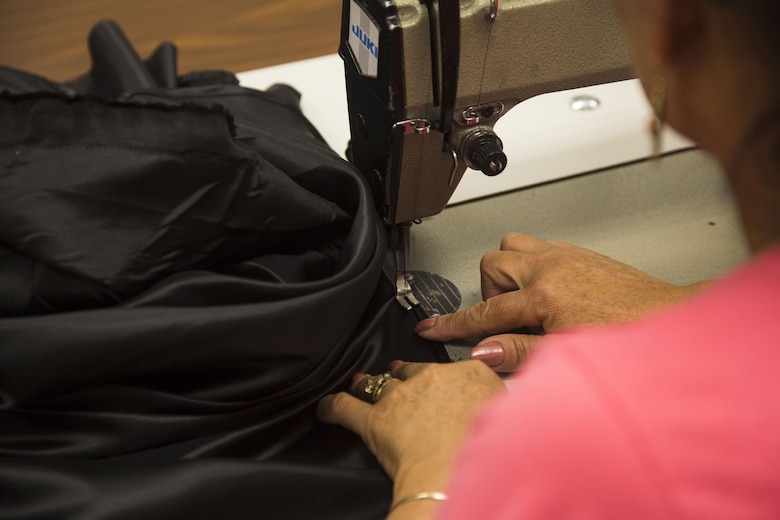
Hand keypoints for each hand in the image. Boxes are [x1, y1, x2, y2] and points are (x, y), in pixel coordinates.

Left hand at [317, 361, 504, 510]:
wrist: (461, 475)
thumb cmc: (490, 454)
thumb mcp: (510, 420)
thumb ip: (499, 404)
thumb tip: (502, 405)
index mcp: (471, 374)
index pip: (451, 368)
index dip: (440, 377)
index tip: (438, 382)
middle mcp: (434, 378)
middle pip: (412, 371)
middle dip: (402, 377)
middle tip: (397, 380)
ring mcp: (401, 397)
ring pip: (378, 385)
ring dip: (368, 386)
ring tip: (361, 385)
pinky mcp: (375, 420)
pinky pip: (345, 408)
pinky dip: (333, 407)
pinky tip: (325, 408)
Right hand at [416, 233, 710, 371]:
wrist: (672, 322)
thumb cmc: (629, 339)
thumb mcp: (565, 356)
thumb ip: (518, 352)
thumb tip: (482, 352)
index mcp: (547, 294)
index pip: (485, 311)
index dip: (453, 323)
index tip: (431, 327)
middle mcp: (553, 266)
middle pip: (492, 265)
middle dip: (491, 295)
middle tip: (509, 321)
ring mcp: (566, 255)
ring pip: (512, 246)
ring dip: (508, 275)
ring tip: (526, 305)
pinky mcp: (579, 252)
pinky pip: (538, 247)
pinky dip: (531, 268)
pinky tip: (548, 294)